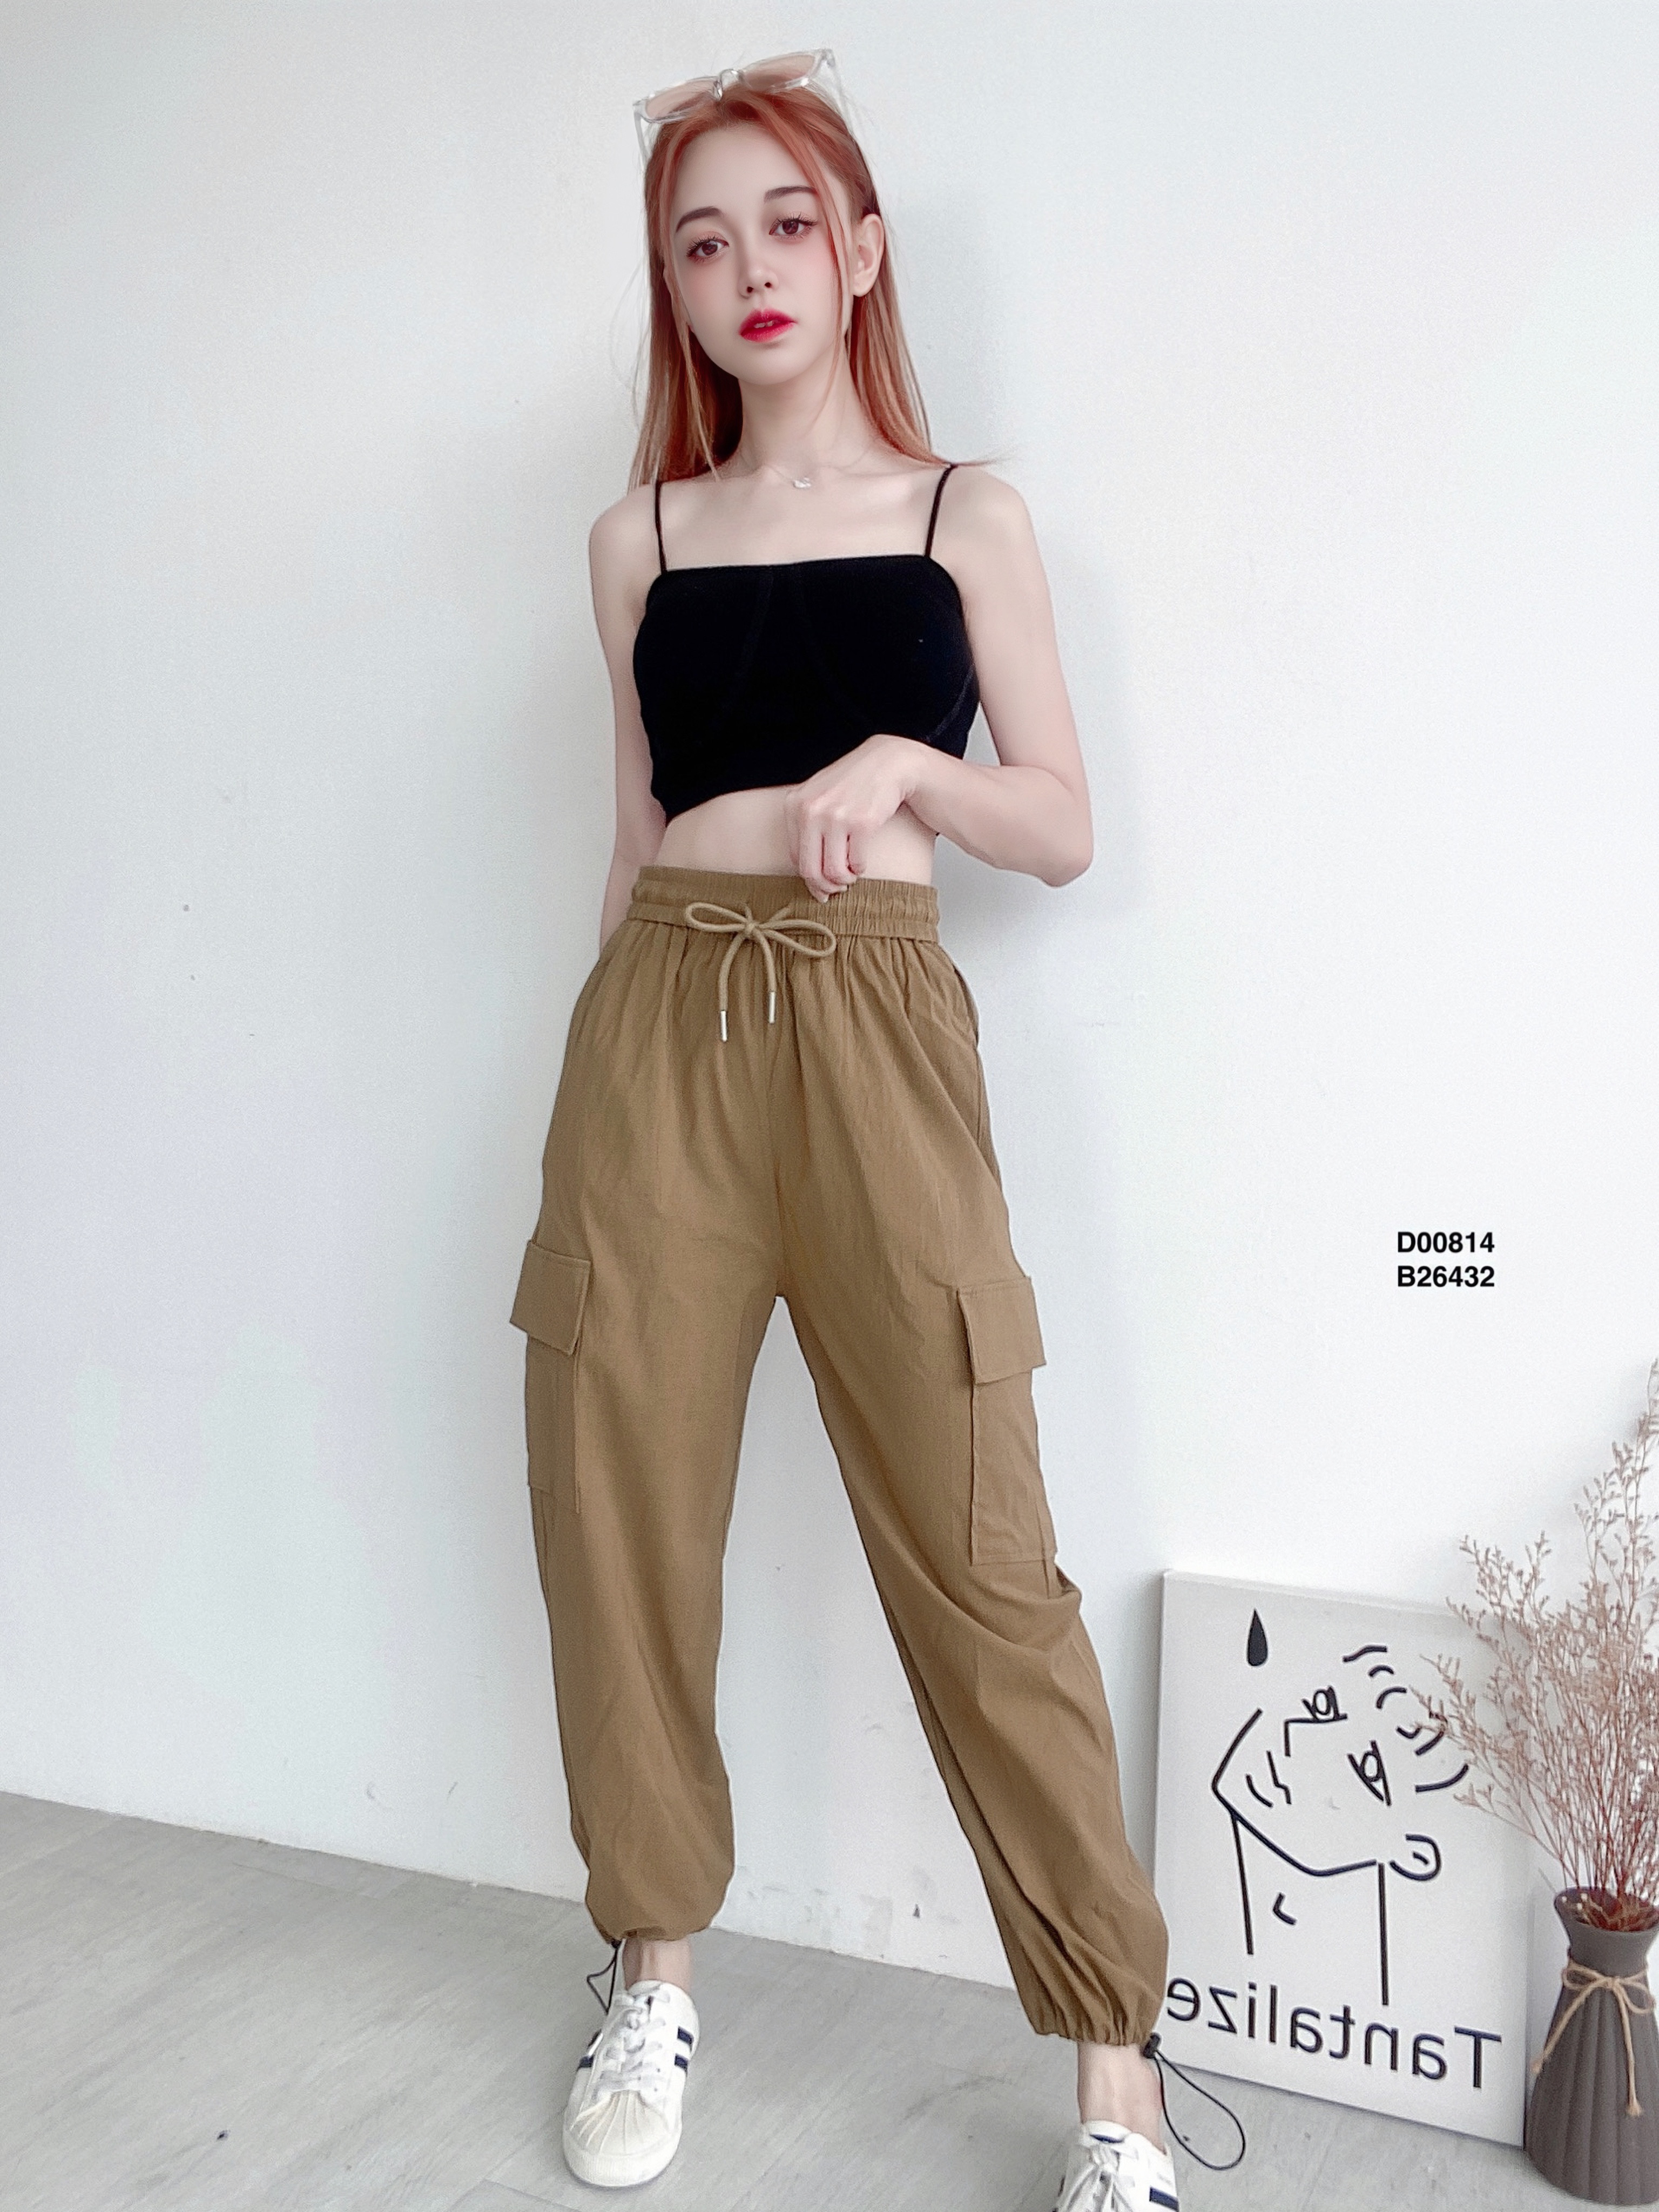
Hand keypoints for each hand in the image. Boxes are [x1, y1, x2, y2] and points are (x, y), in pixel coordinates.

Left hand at [784, 735, 920, 900]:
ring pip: (833, 872)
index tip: (821, 886)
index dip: (810, 879)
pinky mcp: (862, 822)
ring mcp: (836, 816)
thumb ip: (806, 829)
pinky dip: (860, 868)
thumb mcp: (818, 796)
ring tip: (851, 874)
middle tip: (837, 889)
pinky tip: (862, 858)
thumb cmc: (852, 784)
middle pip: (810, 870)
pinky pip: (857, 864)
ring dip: (845, 880)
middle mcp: (811, 810)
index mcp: (795, 804)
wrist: (887, 763)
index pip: (795, 858)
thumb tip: (811, 879)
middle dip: (825, 887)